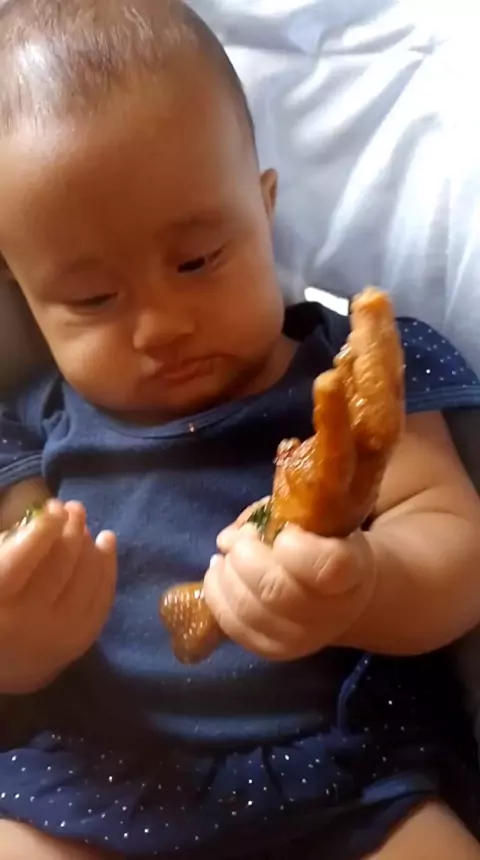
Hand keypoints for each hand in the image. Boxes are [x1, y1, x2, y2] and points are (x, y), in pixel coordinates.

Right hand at [0, 499, 116, 692]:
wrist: (2, 662)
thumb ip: (11, 543)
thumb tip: (45, 511)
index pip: (22, 558)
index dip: (43, 528)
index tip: (53, 506)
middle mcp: (26, 622)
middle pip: (60, 565)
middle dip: (71, 529)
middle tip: (74, 508)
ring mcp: (57, 635)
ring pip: (85, 579)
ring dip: (90, 545)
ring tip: (84, 524)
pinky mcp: (80, 642)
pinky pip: (102, 597)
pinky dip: (108, 566)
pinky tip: (106, 543)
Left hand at [203, 520, 375, 660]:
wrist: (339, 593)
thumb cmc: (324, 544)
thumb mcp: (317, 520)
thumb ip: (279, 516)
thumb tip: (231, 536)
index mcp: (352, 571)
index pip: (328, 566)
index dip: (295, 546)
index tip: (285, 531)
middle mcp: (332, 612)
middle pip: (276, 590)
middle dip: (246, 556)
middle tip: (242, 538)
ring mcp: (302, 638)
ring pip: (249, 609)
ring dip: (227, 573)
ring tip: (228, 552)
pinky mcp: (273, 650)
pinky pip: (233, 625)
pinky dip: (216, 592)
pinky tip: (219, 571)